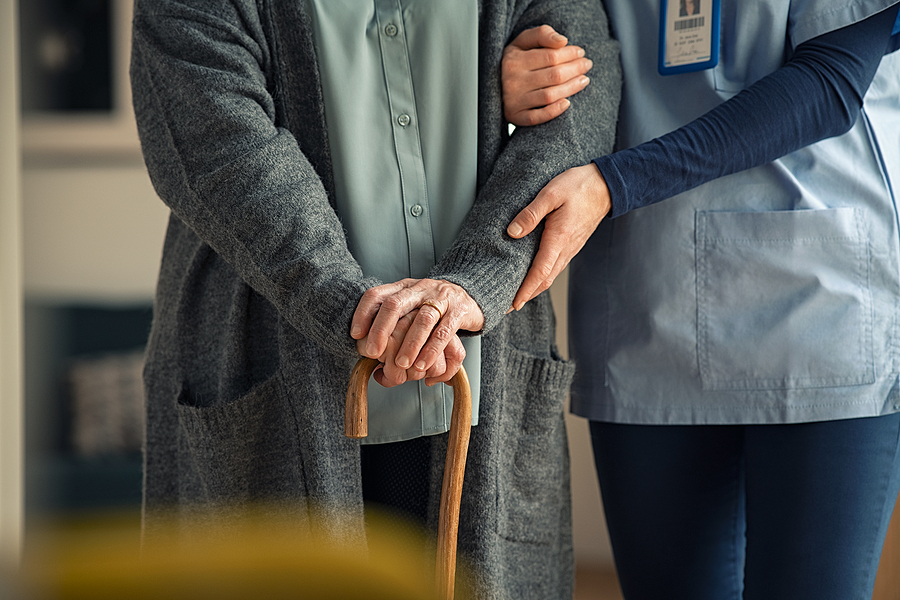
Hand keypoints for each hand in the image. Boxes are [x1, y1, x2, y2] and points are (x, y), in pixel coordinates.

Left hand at [351, 278, 483, 379]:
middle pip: (395, 304)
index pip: (377, 294)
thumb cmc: (433, 307)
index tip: (355, 335)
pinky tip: (423, 365)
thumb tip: (370, 356)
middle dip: (381, 330)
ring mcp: (440, 298)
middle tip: (373, 353)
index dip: (363, 313)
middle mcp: (420, 289)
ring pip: (422, 319)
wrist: (470, 295)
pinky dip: (432, 350)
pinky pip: (445, 331)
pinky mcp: (459, 311)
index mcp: (403, 287)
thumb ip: (392, 324)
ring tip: (401, 365)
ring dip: (410, 344)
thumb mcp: (410, 307)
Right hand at [502, 25, 592, 126]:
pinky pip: (537, 117)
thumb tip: (563, 41)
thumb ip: (542, 34)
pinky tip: (567, 103)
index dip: (570, 54)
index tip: (581, 52)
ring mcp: (514, 101)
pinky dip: (554, 111)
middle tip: (587, 65)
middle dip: (575, 69)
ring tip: (584, 80)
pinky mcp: (515, 117)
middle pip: (554, 75)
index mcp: (514, 60)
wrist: (492, 85)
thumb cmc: (514, 60)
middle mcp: (512, 81)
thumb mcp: (522, 42)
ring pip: (549, 95)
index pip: (550, 56)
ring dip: (572, 88)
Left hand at [507, 163, 610, 309]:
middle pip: (544, 281)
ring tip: (517, 296)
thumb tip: (512, 232)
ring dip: (534, 289)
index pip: (540, 272)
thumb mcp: (551, 194)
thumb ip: (531, 214)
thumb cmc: (578, 187)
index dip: (525, 290)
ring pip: (550, 276)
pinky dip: (542, 278)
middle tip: (507, 307)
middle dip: (526, 296)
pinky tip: (533, 277)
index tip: (513, 304)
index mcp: (559, 239)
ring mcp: (570, 249)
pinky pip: (555, 267)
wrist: (605, 186)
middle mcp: (565, 249)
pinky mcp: (571, 245)